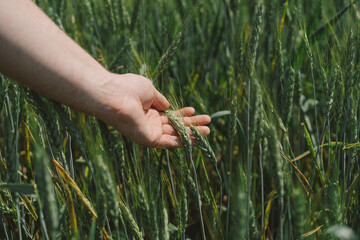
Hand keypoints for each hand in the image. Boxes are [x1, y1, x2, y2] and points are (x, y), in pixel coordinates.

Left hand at [96, 73, 210, 147]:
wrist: (114, 95)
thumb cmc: (128, 88)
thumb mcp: (149, 90)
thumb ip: (160, 100)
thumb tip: (168, 106)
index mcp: (148, 111)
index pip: (169, 115)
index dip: (183, 114)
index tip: (194, 111)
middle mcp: (149, 123)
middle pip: (175, 126)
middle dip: (192, 124)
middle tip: (208, 123)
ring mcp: (149, 132)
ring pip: (175, 134)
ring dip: (192, 133)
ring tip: (208, 130)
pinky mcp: (149, 139)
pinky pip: (169, 142)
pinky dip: (183, 141)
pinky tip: (196, 139)